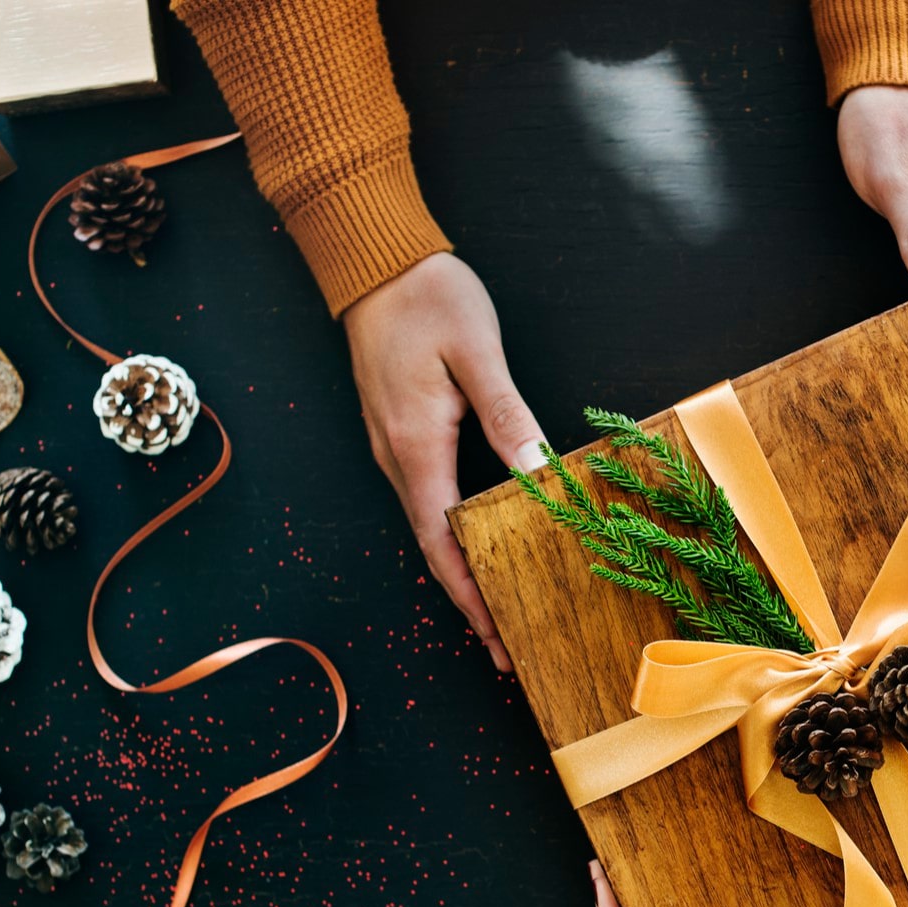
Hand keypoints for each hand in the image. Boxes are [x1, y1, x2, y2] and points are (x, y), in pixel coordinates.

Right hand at [342, 253, 547, 671]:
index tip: (496, 638)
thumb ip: (507, 413)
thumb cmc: (426, 296)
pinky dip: (454, 534)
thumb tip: (535, 470)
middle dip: (470, 600)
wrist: (371, 258)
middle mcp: (396, 456)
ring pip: (429, 525)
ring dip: (463, 570)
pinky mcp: (400, 430)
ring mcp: (394, 445)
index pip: (442, 543)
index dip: (470, 596)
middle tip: (507, 646)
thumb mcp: (476, 352)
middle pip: (433, 548)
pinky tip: (483, 541)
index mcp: (414, 446)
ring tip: (501, 607)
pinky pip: (428, 497)